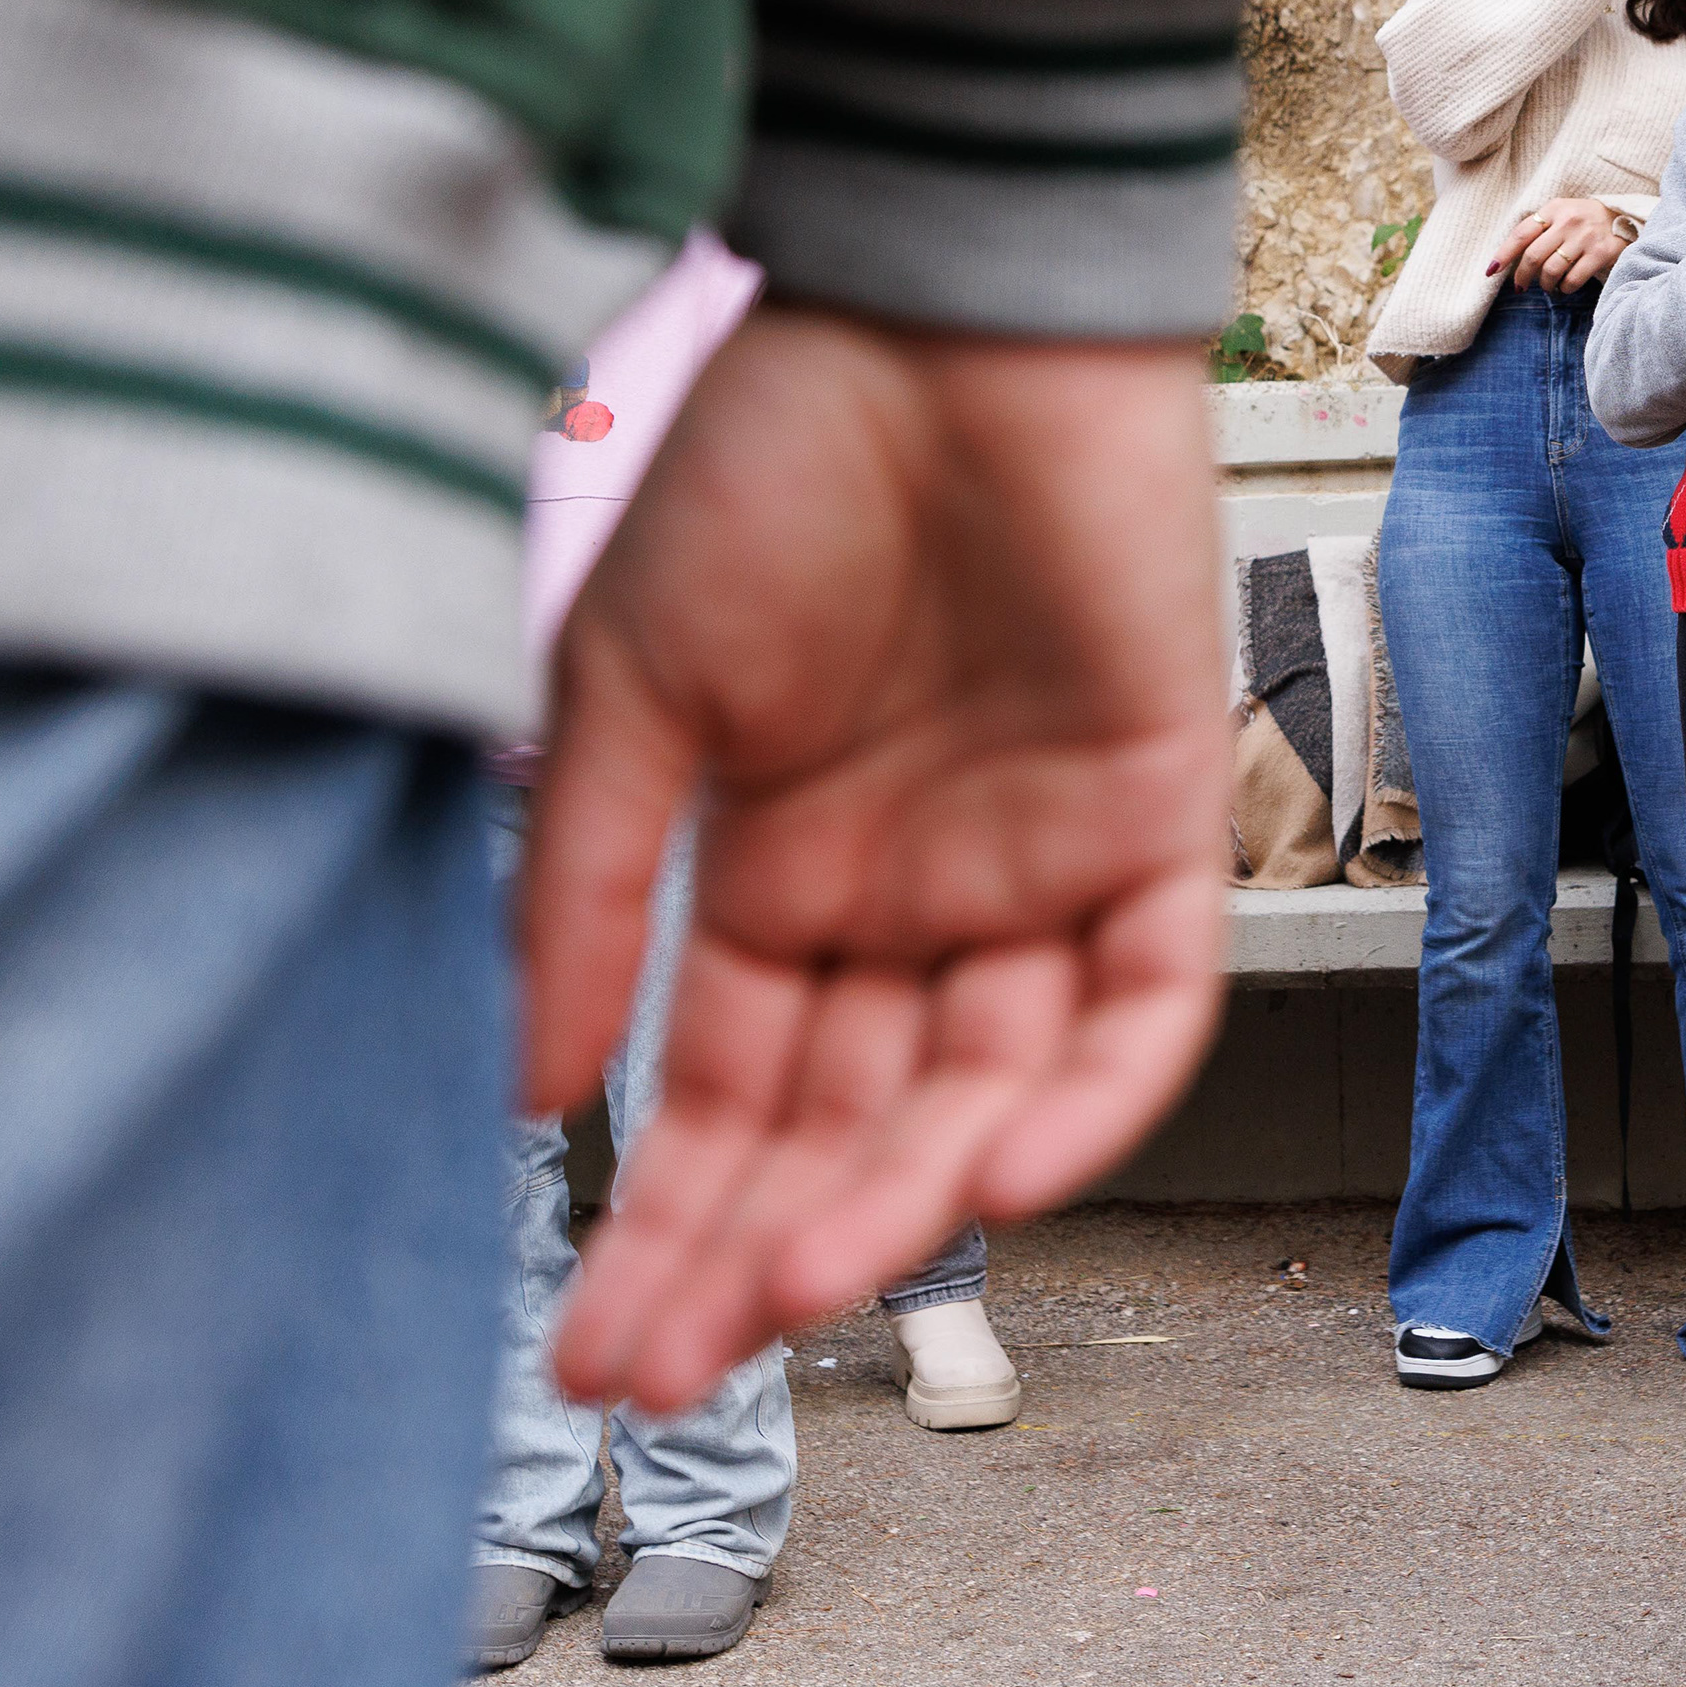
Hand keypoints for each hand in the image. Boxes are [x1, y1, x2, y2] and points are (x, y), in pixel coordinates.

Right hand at [527, 307, 1229, 1415]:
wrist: (931, 312)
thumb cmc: (768, 468)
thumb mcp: (629, 695)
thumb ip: (585, 894)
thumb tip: (527, 1099)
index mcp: (781, 875)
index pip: (728, 1101)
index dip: (665, 1227)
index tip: (591, 1354)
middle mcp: (910, 898)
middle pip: (847, 1129)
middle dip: (760, 1257)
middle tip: (669, 1374)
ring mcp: (1036, 868)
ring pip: (985, 1092)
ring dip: (901, 1199)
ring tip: (803, 1290)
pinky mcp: (1158, 818)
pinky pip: (1143, 1002)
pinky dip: (1083, 1095)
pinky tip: (987, 1173)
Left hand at [1484, 196, 1627, 293]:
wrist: (1624, 217)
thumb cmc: (1582, 220)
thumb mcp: (1560, 213)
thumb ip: (1537, 229)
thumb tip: (1507, 260)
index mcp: (1554, 209)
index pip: (1521, 234)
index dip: (1503, 255)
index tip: (1491, 271)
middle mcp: (1568, 221)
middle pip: (1533, 256)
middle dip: (1522, 276)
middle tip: (1521, 286)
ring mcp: (1586, 237)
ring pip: (1551, 270)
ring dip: (1545, 284)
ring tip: (1548, 286)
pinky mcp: (1601, 253)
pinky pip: (1573, 280)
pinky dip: (1564, 288)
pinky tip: (1565, 287)